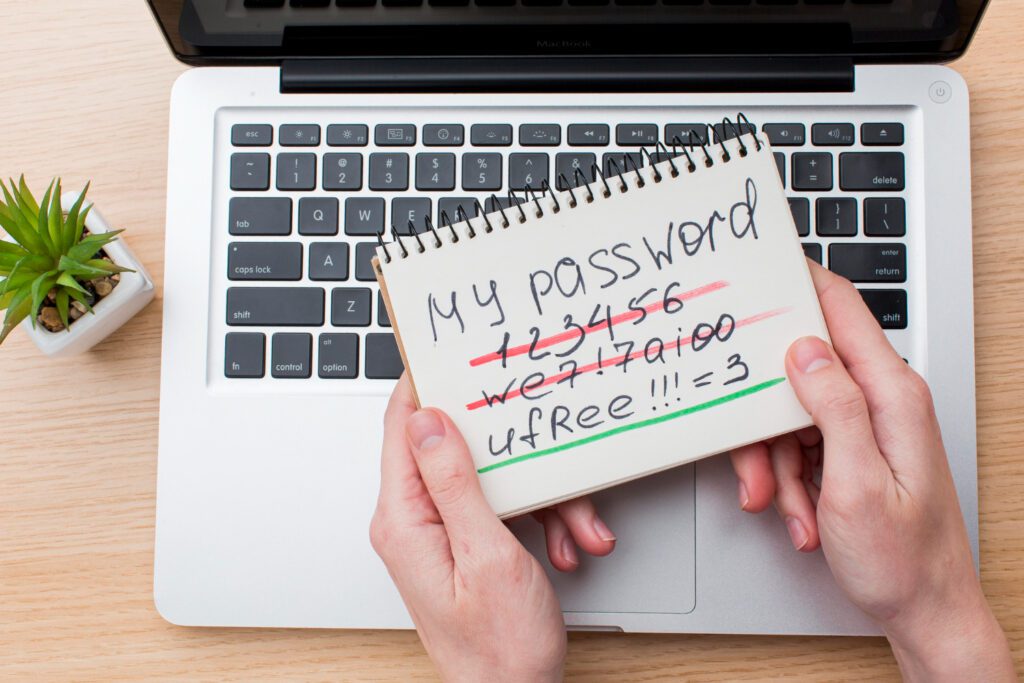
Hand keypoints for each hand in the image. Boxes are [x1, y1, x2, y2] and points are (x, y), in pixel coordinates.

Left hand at [371, 376, 575, 682]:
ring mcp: (436, 532)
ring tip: (575, 528)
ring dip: (539, 497)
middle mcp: (411, 522)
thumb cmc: (498, 647)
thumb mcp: (487, 555)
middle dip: (513, 455)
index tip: (455, 355)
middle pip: (456, 450)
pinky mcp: (460, 544)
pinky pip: (498, 508)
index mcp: (404, 519)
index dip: (428, 384)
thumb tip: (429, 420)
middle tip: (545, 449)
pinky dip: (538, 519)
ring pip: (489, 480)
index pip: (402, 426)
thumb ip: (454, 482)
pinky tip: (565, 543)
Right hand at [730, 261, 1013, 680]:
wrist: (926, 611)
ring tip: (788, 507)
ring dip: (777, 462)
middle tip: (758, 468)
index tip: (759, 269)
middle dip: (766, 420)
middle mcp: (883, 401)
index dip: (799, 284)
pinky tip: (802, 514)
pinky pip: (803, 443)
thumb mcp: (857, 484)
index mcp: (892, 395)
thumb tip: (804, 350)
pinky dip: (792, 479)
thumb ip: (833, 407)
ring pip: (793, 414)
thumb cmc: (903, 560)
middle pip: (802, 372)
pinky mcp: (856, 447)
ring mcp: (869, 424)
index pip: (842, 311)